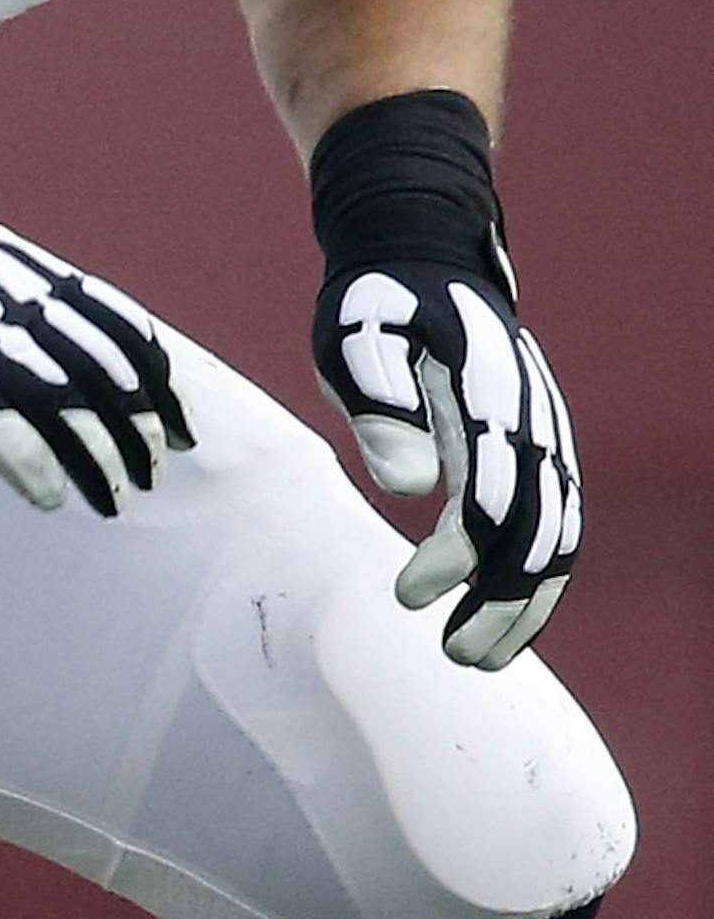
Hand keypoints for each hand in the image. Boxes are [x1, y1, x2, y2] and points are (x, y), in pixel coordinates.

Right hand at [0, 157, 191, 514]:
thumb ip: (8, 299)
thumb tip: (54, 342)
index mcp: (16, 267)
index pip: (113, 321)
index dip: (153, 375)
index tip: (175, 417)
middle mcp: (6, 298)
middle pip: (101, 369)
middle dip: (137, 425)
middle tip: (152, 469)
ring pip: (66, 408)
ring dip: (101, 458)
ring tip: (114, 496)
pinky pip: (6, 436)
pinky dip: (41, 470)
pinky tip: (54, 498)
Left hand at [313, 255, 580, 669]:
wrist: (423, 261)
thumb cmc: (380, 305)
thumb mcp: (358, 338)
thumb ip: (380, 405)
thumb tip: (407, 486)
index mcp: (488, 395)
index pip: (492, 493)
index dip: (457, 555)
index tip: (406, 594)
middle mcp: (532, 420)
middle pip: (539, 528)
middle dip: (502, 600)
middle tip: (452, 653)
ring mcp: (545, 435)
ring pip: (560, 537)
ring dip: (526, 604)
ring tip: (476, 656)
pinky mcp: (542, 449)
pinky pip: (558, 525)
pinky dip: (539, 580)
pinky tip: (506, 624)